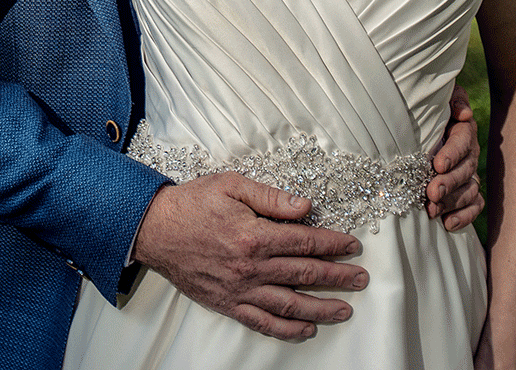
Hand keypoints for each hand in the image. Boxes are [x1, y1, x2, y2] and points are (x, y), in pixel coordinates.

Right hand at [130, 174, 368, 340]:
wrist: (154, 229)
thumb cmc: (192, 203)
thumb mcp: (231, 185)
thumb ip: (271, 196)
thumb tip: (305, 206)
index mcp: (255, 235)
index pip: (305, 242)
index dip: (333, 244)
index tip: (352, 246)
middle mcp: (251, 267)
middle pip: (305, 275)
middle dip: (338, 277)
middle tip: (361, 279)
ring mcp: (240, 289)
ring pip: (290, 304)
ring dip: (321, 308)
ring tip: (345, 309)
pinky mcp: (227, 304)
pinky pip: (263, 322)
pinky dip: (287, 329)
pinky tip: (306, 328)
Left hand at [427, 84, 484, 229]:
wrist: (417, 127)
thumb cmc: (424, 111)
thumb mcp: (438, 99)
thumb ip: (453, 100)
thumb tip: (464, 113)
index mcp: (462, 131)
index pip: (463, 141)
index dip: (452, 153)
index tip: (437, 164)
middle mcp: (469, 154)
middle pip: (466, 170)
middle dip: (449, 183)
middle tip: (432, 192)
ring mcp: (469, 175)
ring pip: (469, 191)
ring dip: (452, 202)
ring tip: (432, 210)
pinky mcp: (467, 193)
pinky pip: (473, 206)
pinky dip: (463, 217)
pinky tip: (447, 224)